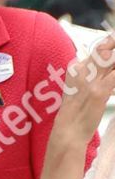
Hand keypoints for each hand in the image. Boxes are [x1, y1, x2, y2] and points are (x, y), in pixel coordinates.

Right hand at [50, 34, 114, 149]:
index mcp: (75, 68)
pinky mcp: (98, 92)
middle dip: (114, 50)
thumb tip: (107, 63)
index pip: (99, 48)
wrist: (69, 132)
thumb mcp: (79, 88)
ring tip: (111, 80)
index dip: (111, 47)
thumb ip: (91, 74)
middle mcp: (81, 70)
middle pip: (105, 50)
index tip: (114, 52)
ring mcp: (89, 80)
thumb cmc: (77, 112)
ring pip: (112, 59)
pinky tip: (114, 89)